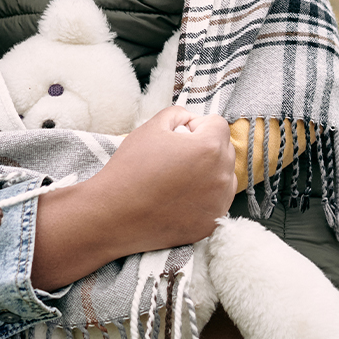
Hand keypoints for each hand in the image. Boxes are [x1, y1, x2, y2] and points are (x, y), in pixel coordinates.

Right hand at [30, 106, 235, 290]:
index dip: (196, 125)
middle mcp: (221, 176)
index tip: (178, 137)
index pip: (218, 124)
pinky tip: (180, 197)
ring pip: (224, 176)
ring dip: (209, 172)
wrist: (114, 214)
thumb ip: (178, 114)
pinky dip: (205, 196)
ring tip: (178, 178)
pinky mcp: (211, 224)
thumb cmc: (131, 168)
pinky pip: (217, 201)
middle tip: (176, 157)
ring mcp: (218, 203)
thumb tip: (190, 120)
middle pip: (224, 149)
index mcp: (210, 148)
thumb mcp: (151, 127)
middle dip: (205, 147)